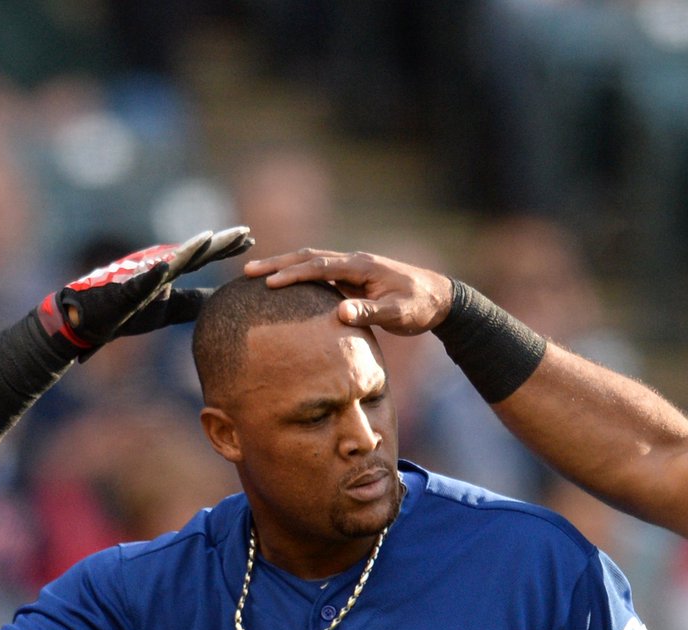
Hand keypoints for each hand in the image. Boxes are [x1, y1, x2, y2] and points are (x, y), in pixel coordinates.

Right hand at [42, 226, 254, 351]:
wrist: (89, 321)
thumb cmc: (127, 313)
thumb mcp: (169, 310)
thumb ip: (192, 302)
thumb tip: (219, 301)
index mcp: (169, 270)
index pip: (203, 257)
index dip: (225, 248)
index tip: (250, 240)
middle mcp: (157, 265)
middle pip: (194, 252)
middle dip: (218, 243)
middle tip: (245, 232)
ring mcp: (140, 275)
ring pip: (169, 260)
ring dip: (190, 250)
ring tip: (210, 238)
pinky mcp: (124, 290)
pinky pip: (138, 283)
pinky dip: (150, 276)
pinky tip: (163, 268)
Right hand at [243, 248, 456, 334]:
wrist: (439, 298)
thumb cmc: (419, 307)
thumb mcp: (398, 315)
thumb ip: (370, 314)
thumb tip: (340, 313)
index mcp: (361, 266)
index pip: (320, 266)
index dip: (294, 274)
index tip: (270, 283)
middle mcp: (354, 261)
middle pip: (308, 256)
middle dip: (277, 263)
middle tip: (248, 272)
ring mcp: (352, 268)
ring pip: (311, 261)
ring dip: (284, 265)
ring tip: (256, 275)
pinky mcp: (353, 277)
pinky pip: (319, 271)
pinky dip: (298, 273)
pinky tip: (283, 283)